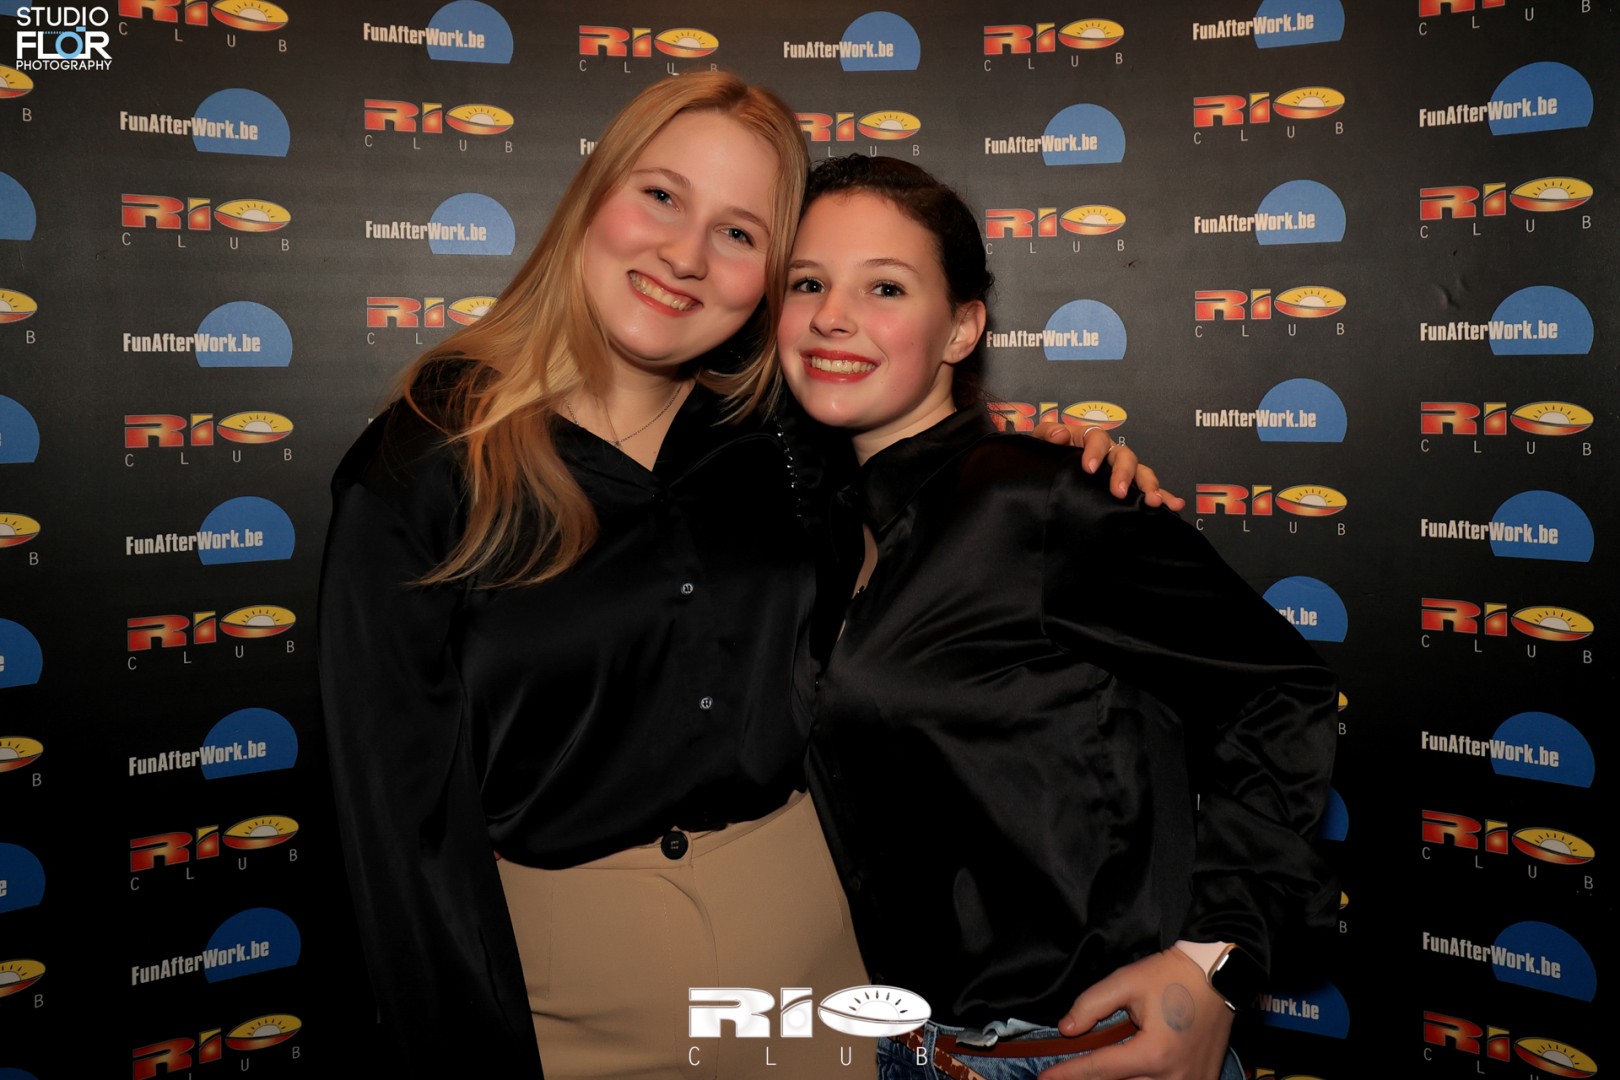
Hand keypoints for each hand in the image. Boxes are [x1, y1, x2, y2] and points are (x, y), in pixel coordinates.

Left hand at [1030, 423, 1185, 510]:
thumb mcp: (1041, 440)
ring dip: (1149, 485)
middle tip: (1119, 492)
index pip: (1097, 438)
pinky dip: (1163, 495)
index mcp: (1090, 439)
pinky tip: (1175, 505)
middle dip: (1124, 473)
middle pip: (1125, 456)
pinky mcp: (1128, 486)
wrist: (1046, 470)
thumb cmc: (1048, 453)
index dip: (1095, 451)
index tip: (1089, 468)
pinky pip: (1147, 489)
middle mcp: (1110, 453)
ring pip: (1141, 472)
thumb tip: (1061, 435)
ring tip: (1153, 501)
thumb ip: (1048, 433)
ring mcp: (1121, 469)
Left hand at [1038, 949, 1232, 1079]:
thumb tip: (1067, 1029)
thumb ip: (1092, 1004)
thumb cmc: (1173, 976)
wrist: (1218, 976)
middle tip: (1065, 1074)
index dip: (1067, 1074)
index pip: (1099, 1069)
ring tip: (1096, 1071)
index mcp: (1153, 1053)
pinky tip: (1133, 1072)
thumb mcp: (1127, 981)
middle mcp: (1173, 1077)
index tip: (1044, 1078)